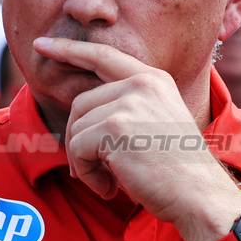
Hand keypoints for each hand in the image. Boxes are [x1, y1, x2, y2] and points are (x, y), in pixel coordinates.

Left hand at [33, 37, 240, 232]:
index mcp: (153, 80)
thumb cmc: (177, 171)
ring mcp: (128, 102)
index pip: (103, 56)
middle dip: (80, 141)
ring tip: (109, 180)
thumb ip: (126, 108)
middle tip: (98, 171)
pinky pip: (77, 148)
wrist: (199, 196)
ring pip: (76, 128)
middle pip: (80, 104)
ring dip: (84, 162)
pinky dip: (85, 173)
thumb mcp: (156, 124)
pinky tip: (108, 187)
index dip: (69, 50)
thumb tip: (80, 115)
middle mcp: (141, 84)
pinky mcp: (115, 126)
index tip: (42, 44)